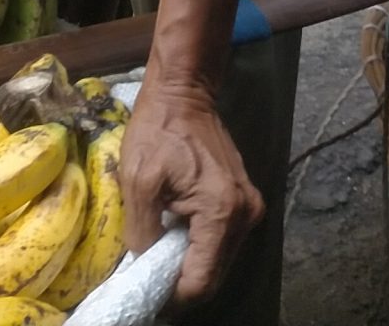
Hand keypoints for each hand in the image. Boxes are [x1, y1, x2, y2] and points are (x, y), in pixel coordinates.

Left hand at [120, 74, 261, 306]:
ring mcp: (249, 209)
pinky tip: (174, 240)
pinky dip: (199, 249)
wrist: (183, 93)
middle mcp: (246, 216)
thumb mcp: (138, 181)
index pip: (201, 280)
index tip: (145, 292)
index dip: (173, 296)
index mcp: (222, 212)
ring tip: (158, 260)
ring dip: (189, 267)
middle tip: (149, 281)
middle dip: (181, 284)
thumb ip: (142, 232)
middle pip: (214, 276)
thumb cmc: (158, 130)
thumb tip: (142, 268)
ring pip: (219, 262)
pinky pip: (222, 241)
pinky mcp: (244, 202)